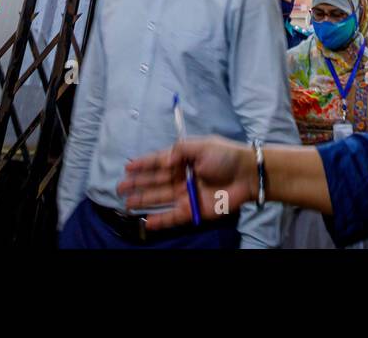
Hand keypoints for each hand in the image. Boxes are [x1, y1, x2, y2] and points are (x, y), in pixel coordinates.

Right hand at [118, 136, 253, 229]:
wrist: (247, 175)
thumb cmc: (226, 156)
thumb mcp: (202, 145)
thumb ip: (180, 150)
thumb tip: (162, 161)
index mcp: (184, 159)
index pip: (159, 162)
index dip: (143, 164)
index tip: (127, 166)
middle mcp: (182, 177)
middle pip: (155, 182)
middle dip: (138, 184)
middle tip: (120, 188)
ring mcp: (186, 195)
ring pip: (160, 199)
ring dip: (143, 201)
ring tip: (127, 204)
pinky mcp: (193, 210)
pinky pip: (172, 217)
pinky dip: (159, 220)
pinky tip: (145, 222)